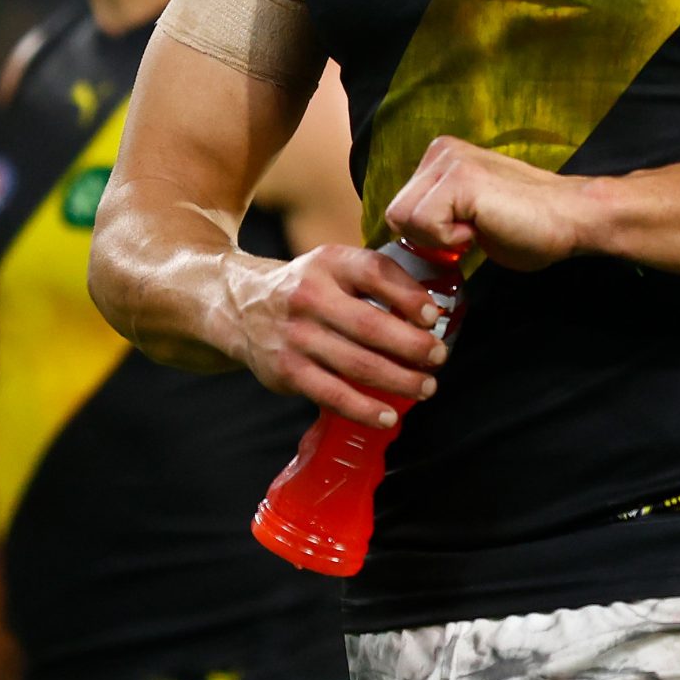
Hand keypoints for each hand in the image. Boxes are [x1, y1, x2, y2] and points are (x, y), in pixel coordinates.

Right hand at [231, 244, 448, 426]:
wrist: (240, 306)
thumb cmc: (306, 288)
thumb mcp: (334, 267)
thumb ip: (376, 280)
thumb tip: (428, 313)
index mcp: (329, 264)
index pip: (374, 272)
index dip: (408, 295)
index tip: (433, 316)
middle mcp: (311, 297)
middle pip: (370, 325)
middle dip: (412, 345)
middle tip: (438, 357)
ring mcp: (297, 336)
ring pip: (357, 364)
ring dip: (399, 380)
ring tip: (426, 387)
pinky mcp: (287, 370)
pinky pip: (332, 395)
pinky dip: (364, 409)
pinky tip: (388, 415)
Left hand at [387, 137, 597, 271]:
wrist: (570, 219)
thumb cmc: (527, 224)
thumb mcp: (465, 213)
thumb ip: (436, 213)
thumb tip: (405, 237)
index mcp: (441, 155)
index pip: (400, 207)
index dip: (427, 235)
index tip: (465, 234)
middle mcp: (441, 150)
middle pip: (396, 213)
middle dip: (429, 237)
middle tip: (472, 233)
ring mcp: (450, 161)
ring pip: (404, 219)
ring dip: (441, 238)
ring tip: (479, 228)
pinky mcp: (461, 179)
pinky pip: (426, 224)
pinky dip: (452, 240)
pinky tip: (482, 228)